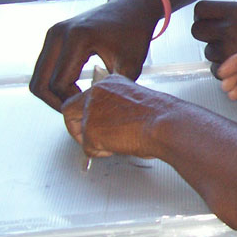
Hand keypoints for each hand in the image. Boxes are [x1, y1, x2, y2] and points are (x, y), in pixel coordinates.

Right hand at [30, 0, 161, 110]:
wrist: (131, 8)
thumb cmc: (134, 34)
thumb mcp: (130, 65)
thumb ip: (112, 89)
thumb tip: (96, 112)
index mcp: (77, 39)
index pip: (59, 84)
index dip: (70, 102)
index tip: (87, 108)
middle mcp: (58, 34)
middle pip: (39, 83)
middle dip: (55, 102)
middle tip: (75, 111)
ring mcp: (53, 33)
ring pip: (38, 76)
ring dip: (52, 93)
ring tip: (75, 101)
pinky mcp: (53, 35)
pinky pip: (44, 67)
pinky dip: (53, 81)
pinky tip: (73, 89)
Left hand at [62, 74, 177, 158]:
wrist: (166, 124)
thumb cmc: (162, 116)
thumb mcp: (137, 103)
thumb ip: (119, 108)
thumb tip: (113, 122)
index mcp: (110, 84)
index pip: (87, 97)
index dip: (90, 113)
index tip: (98, 121)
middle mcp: (96, 93)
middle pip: (70, 110)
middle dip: (76, 126)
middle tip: (88, 137)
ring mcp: (91, 112)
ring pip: (79, 132)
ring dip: (93, 141)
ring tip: (112, 144)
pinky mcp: (91, 131)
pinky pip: (88, 149)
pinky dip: (102, 153)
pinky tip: (118, 147)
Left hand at [192, 1, 236, 75]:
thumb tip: (222, 13)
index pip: (202, 9)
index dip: (201, 16)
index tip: (205, 20)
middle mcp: (231, 28)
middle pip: (197, 30)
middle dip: (204, 36)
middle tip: (214, 39)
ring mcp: (229, 48)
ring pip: (208, 53)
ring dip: (216, 55)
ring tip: (233, 56)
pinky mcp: (232, 68)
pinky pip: (216, 70)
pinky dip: (224, 72)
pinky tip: (236, 68)